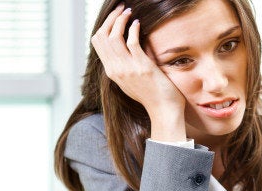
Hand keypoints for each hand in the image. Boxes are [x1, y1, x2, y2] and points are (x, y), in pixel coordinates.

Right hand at [91, 4, 185, 141]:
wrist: (164, 110)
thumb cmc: (152, 95)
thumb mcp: (131, 81)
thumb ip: (124, 66)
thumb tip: (125, 48)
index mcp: (111, 72)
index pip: (97, 43)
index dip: (104, 26)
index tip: (113, 17)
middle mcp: (116, 69)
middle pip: (102, 36)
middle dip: (110, 19)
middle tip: (120, 9)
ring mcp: (127, 68)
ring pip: (114, 36)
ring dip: (120, 20)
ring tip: (128, 12)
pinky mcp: (142, 66)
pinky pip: (132, 42)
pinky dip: (133, 29)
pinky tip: (138, 23)